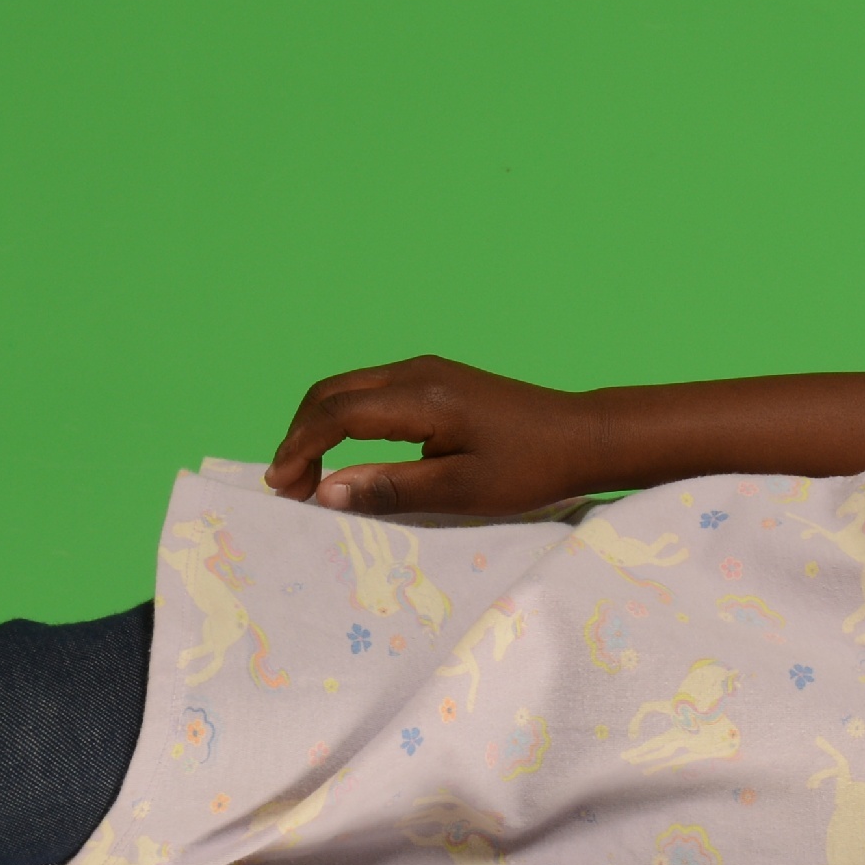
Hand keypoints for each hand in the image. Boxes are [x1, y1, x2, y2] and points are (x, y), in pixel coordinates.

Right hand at [265, 356, 604, 517]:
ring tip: (308, 476)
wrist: (583, 436)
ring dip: (320, 428)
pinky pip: (372, 394)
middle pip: (332, 394)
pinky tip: (344, 455)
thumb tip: (326, 492)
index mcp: (420, 396)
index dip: (300, 449)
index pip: (336, 414)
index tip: (281, 487)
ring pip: (349, 391)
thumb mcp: (460, 491)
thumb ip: (390, 489)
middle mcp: (416, 372)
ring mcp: (426, 372)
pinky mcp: (436, 381)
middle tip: (287, 487)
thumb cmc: (531, 468)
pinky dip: (345, 422)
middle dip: (300, 437)